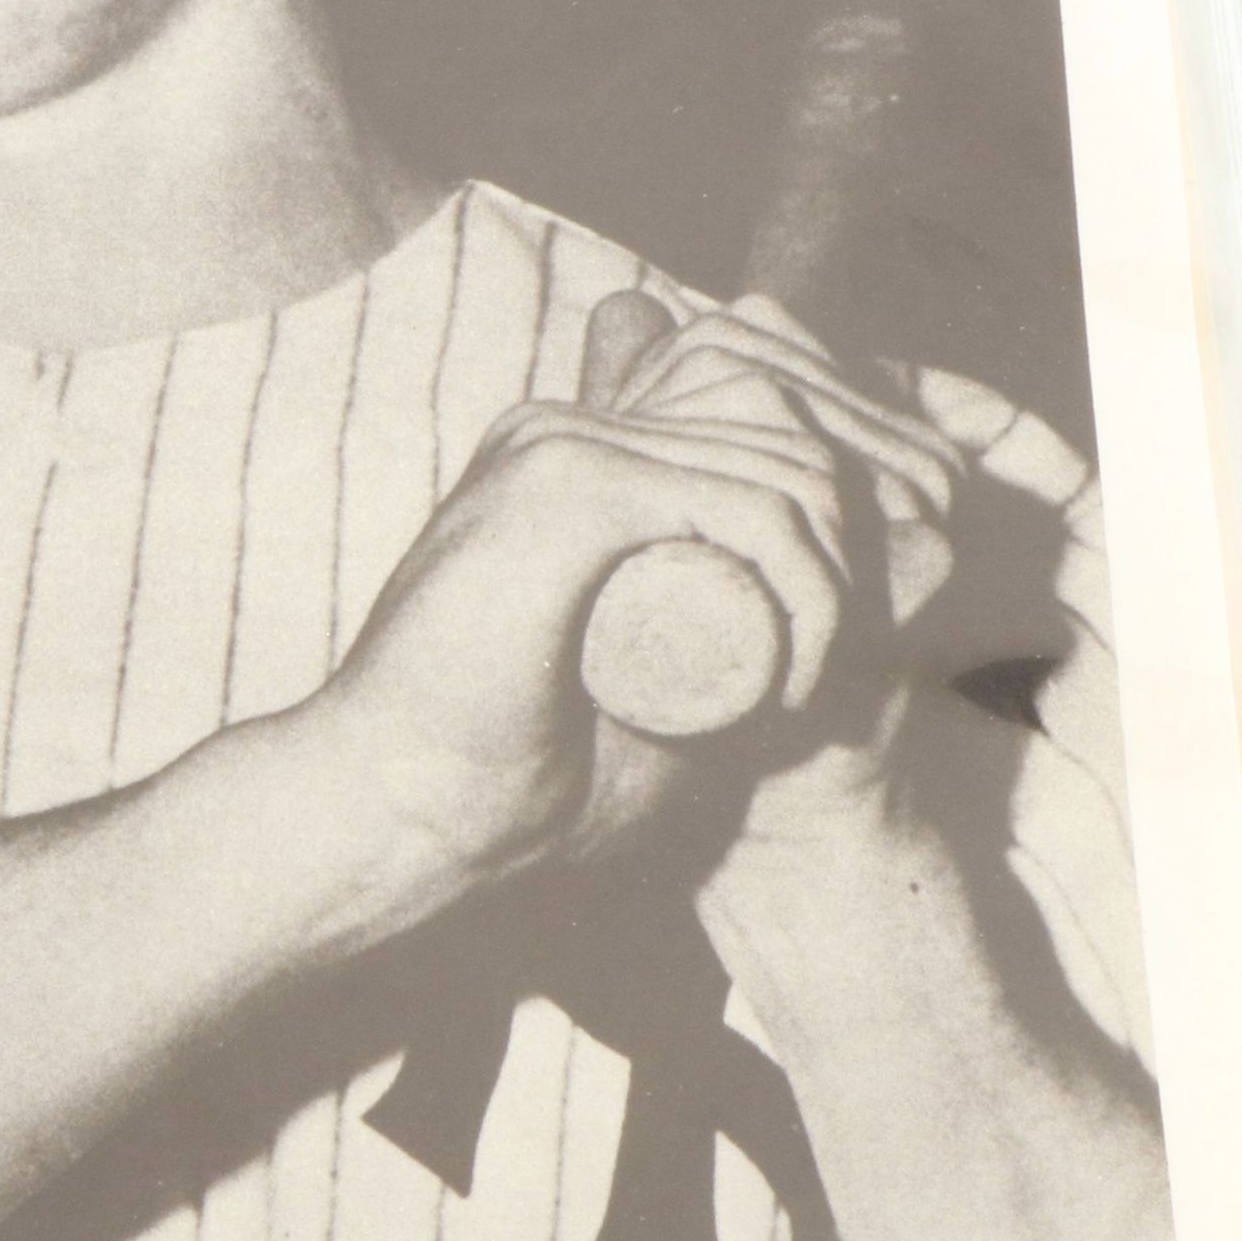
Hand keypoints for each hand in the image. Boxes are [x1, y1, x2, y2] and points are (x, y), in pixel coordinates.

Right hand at [305, 282, 961, 918]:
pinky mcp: (569, 486)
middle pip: (785, 441)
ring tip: (801, 700)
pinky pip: (748, 506)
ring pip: (783, 471)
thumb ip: (710, 672)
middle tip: (823, 688)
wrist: (393, 812)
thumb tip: (828, 675)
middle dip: (848, 563)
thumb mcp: (645, 702)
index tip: (826, 660)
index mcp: (572, 457)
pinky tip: (791, 684)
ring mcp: (563, 446)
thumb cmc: (505, 780)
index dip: (825, 540)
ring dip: (834, 592)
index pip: (751, 436)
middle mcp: (567, 428)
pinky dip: (806, 591)